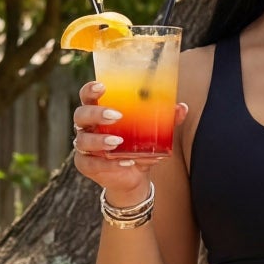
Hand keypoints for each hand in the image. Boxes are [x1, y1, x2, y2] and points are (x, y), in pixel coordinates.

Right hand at [72, 79, 187, 204]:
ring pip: (83, 140)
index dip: (90, 90)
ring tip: (118, 142)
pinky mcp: (86, 164)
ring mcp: (84, 146)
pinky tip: (125, 162)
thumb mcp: (152, 132)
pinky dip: (108, 164)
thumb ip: (166, 120)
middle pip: (81, 115)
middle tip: (116, 116)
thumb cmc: (137, 145)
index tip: (102, 87)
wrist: (132, 175)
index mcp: (98, 112)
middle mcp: (87, 127)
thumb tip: (181, 108)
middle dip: (96, 113)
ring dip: (100, 140)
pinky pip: (92, 163)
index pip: (87, 96)